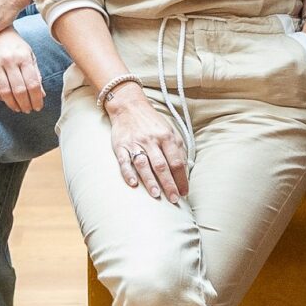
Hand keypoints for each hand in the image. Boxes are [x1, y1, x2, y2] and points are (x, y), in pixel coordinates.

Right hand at [0, 28, 45, 112]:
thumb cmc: (14, 44)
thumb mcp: (28, 54)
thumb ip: (35, 73)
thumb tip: (41, 94)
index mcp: (23, 56)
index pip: (33, 83)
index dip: (36, 99)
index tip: (38, 107)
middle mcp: (9, 59)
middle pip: (19, 89)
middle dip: (25, 104)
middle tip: (28, 110)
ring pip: (4, 91)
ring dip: (12, 104)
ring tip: (17, 108)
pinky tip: (4, 100)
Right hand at [107, 87, 186, 201]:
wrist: (129, 106)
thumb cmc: (152, 122)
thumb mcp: (170, 130)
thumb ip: (178, 149)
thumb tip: (185, 170)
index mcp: (167, 136)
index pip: (177, 162)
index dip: (182, 179)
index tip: (184, 192)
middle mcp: (151, 140)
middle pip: (162, 166)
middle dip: (169, 184)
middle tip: (174, 200)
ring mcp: (135, 143)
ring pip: (144, 164)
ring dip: (150, 181)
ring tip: (156, 195)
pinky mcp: (121, 146)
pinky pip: (124, 161)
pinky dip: (128, 173)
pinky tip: (133, 184)